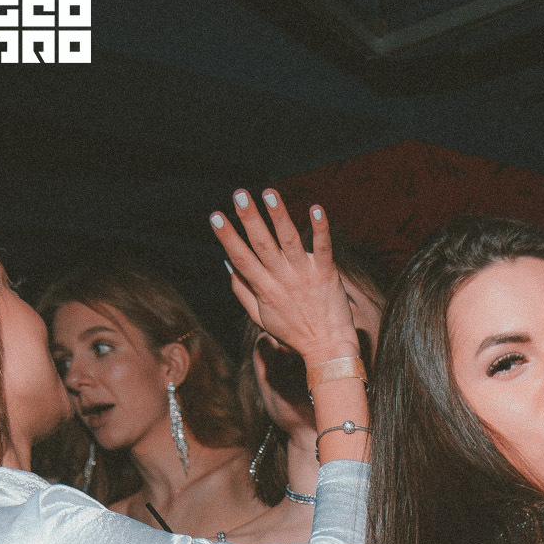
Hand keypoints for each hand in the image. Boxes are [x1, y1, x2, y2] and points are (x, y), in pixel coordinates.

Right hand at [208, 191, 358, 367]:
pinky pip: (323, 247)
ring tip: (269, 193)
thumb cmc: (294, 333)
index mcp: (265, 287)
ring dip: (279, 216)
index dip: (228, 237)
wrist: (328, 349)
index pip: (242, 258)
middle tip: (239, 194)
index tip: (215, 216)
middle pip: (262, 244)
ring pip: (289, 241)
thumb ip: (243, 292)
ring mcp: (305, 275)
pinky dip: (321, 228)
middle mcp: (283, 278)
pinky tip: (316, 208)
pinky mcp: (326, 273)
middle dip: (250, 218)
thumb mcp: (261, 318)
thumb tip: (228, 265)